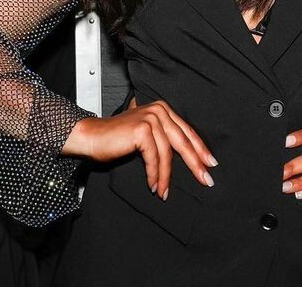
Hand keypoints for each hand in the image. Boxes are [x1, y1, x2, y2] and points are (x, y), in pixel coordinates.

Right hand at [61, 97, 217, 200]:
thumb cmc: (116, 139)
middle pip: (183, 141)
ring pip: (167, 153)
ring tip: (165, 191)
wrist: (91, 136)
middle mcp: (159, 110)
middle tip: (206, 179)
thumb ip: (164, 139)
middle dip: (195, 163)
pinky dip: (155, 174)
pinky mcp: (142, 130)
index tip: (210, 164)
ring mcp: (151, 118)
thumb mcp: (146, 136)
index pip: (187, 131)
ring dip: (167, 176)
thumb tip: (189, 156)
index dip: (200, 149)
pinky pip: (154, 158)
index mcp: (163, 109)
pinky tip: (154, 186)